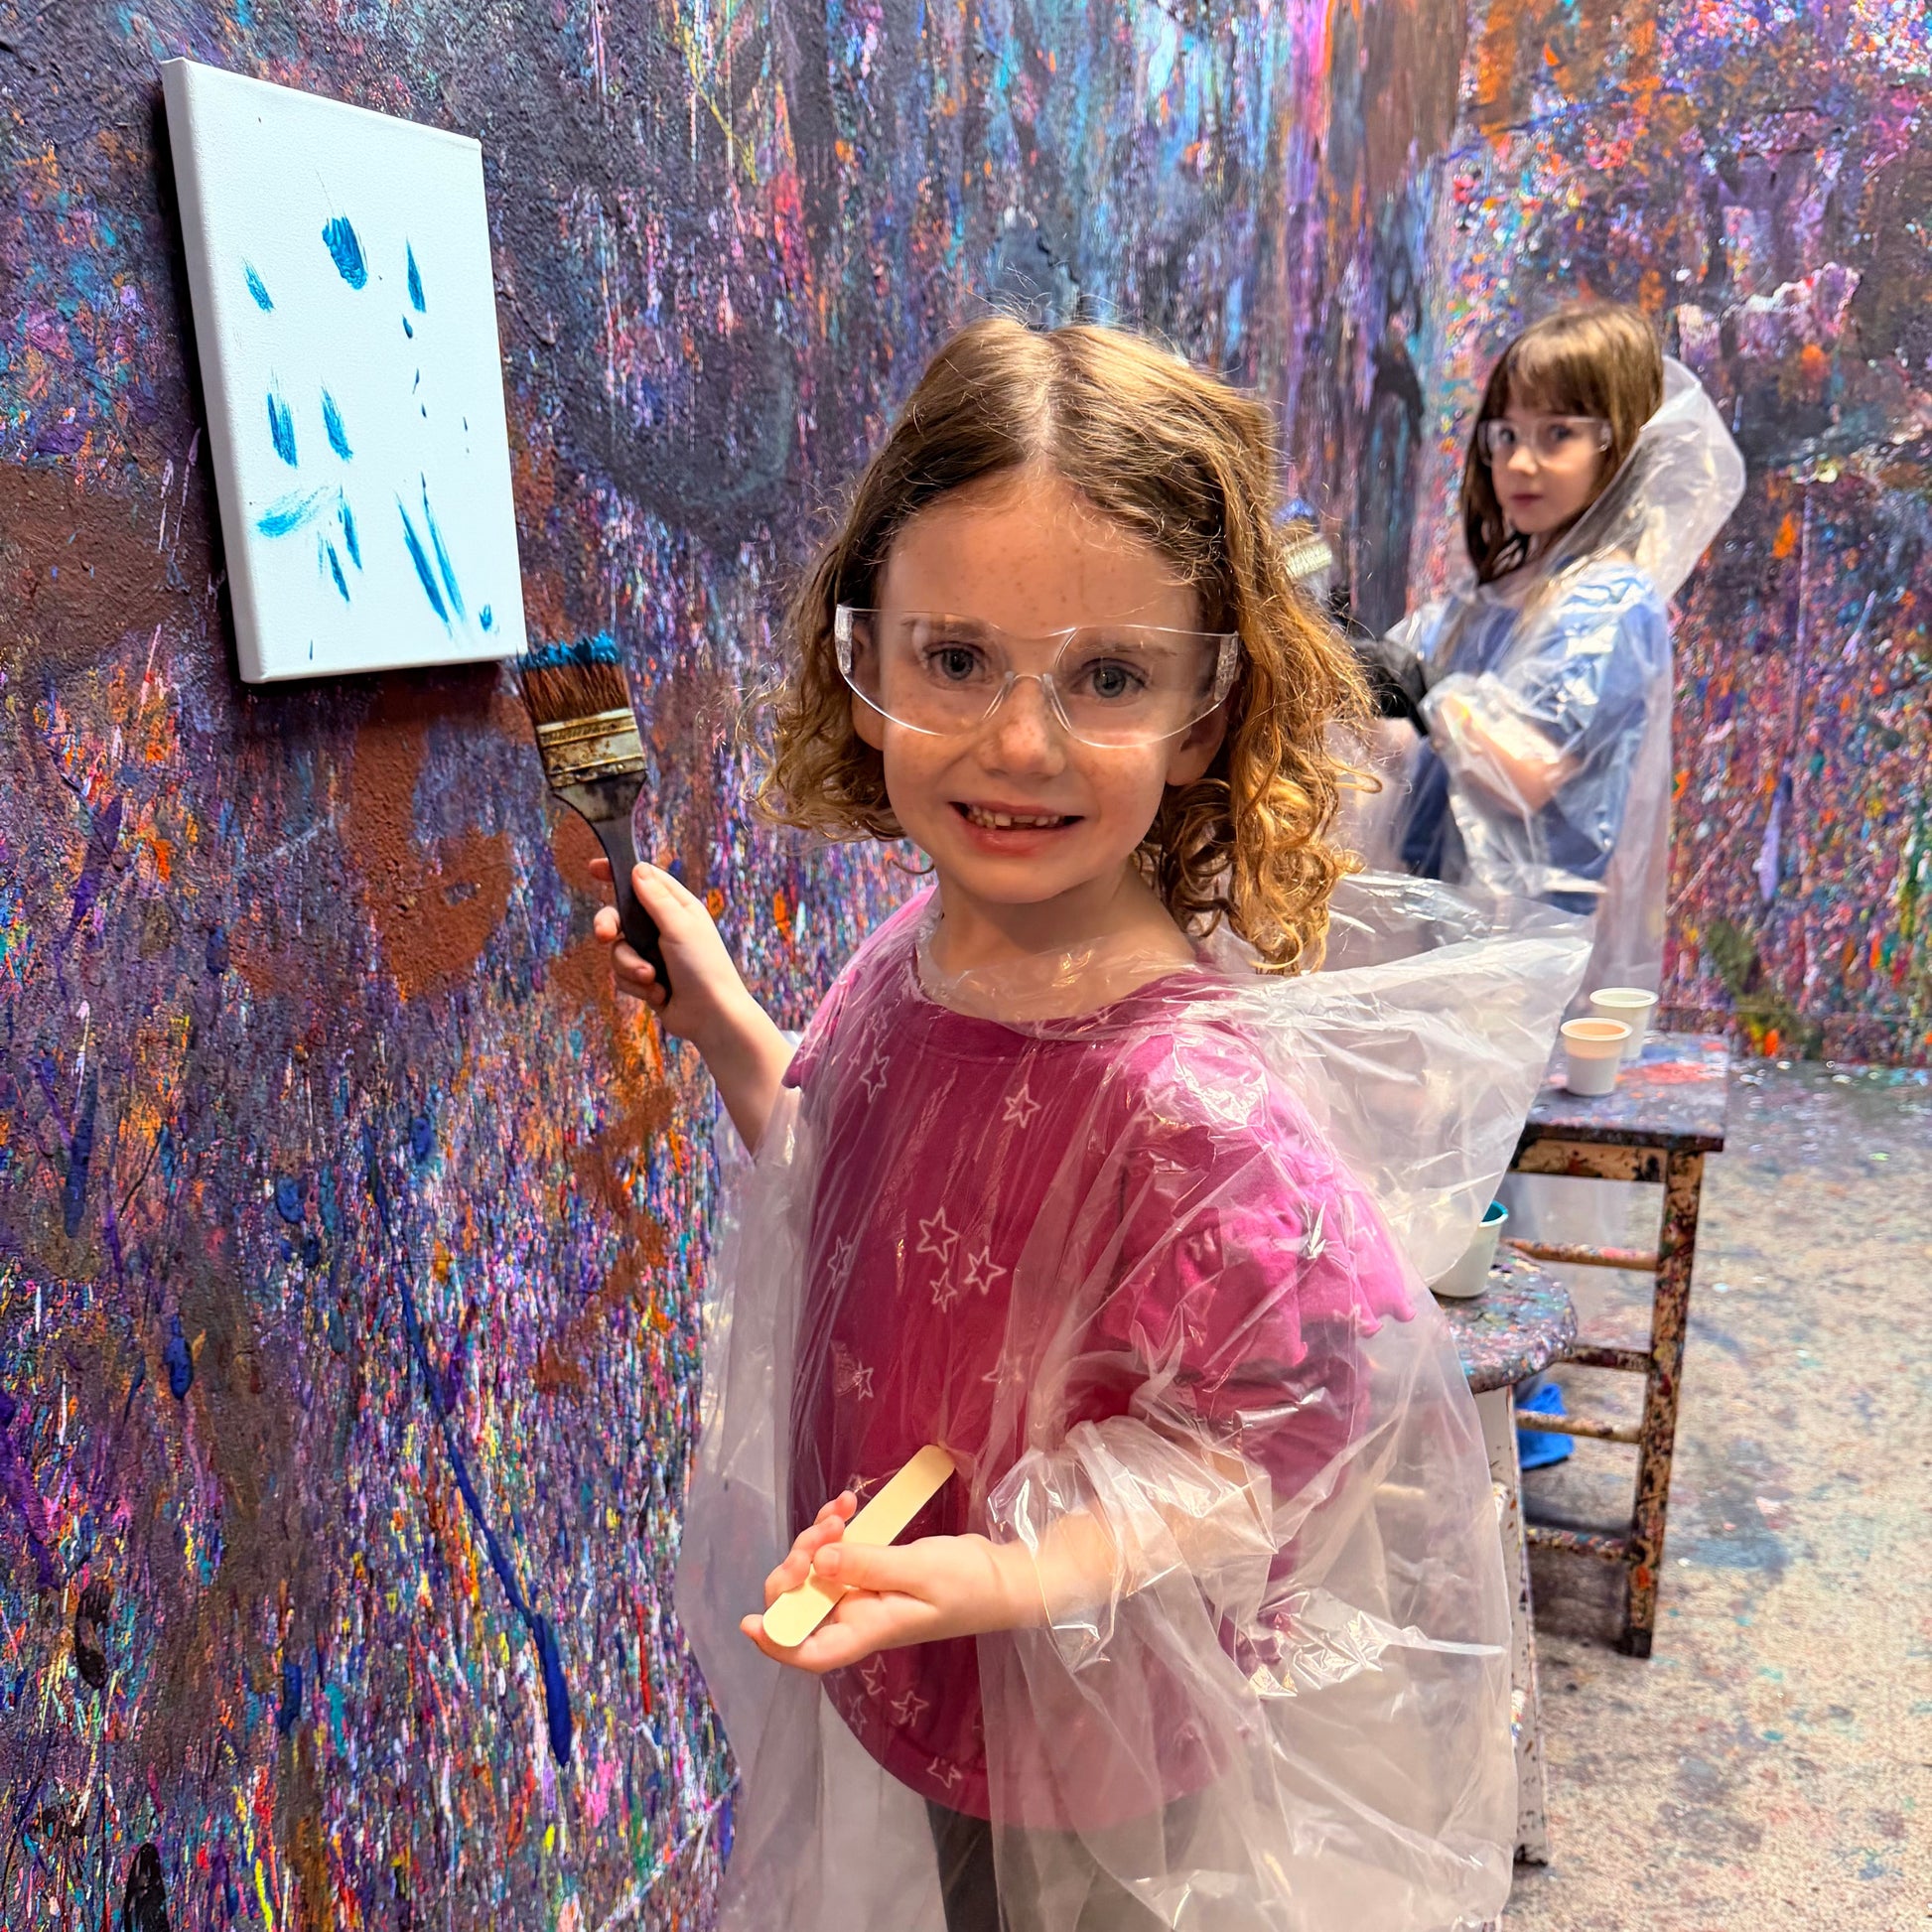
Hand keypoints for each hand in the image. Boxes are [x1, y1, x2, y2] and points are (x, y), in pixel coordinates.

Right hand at [589, 858, 754, 1049]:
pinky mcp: (645, 978)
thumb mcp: (679, 927)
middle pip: (619, 915)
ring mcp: (653, 953)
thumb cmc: (703, 968)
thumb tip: (637, 869)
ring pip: (618, 950)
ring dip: (631, 966)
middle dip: (609, 926)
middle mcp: (663, 927)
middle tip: (604, 936)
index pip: (644, 880)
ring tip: (652, 978)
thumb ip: (656, 898)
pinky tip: (659, 994)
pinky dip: (637, 985)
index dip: (618, 873)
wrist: (711, 1017)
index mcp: (677, 907)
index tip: (593, 869)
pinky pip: (622, 975)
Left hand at [741, 1508, 1042, 1674]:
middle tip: (822, 1531)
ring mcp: (864, 1593)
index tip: (751, 1621)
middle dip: (797, 1565)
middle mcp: (858, 1616)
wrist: (1003, 1577)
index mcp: (868, 1630)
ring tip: (840, 1510)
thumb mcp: (919, 1571)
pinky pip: (838, 1553)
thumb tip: (818, 1564)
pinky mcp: (871, 1570)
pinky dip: (835, 1530)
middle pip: (802, 1603)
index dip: (776, 1642)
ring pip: (815, 1572)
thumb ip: (867, 1566)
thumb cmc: (969, 1585)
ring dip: (817, 1539)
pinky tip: (846, 1505)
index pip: (811, 1652)